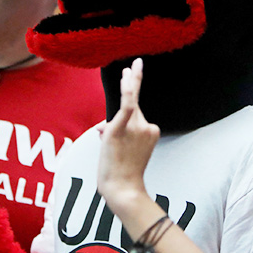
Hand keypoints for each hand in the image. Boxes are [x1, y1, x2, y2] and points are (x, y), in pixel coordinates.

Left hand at [96, 58, 159, 218]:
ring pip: (124, 108)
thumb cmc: (123, 174)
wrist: (123, 188)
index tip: (128, 86)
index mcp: (152, 131)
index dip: (127, 111)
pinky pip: (127, 105)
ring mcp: (136, 127)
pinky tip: (127, 75)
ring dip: (125, 92)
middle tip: (136, 64)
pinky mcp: (120, 128)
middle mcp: (146, 126)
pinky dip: (127, 89)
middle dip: (130, 88)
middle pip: (132, 108)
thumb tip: (100, 129)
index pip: (137, 115)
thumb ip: (114, 135)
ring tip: (130, 67)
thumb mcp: (123, 151)